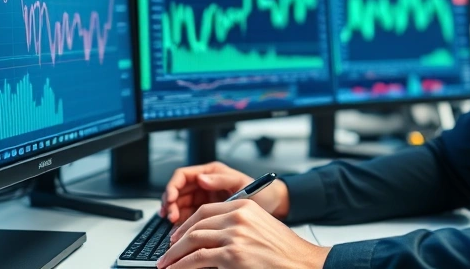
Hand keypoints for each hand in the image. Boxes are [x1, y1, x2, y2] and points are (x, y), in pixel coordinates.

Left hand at [156, 199, 329, 268]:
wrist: (302, 263)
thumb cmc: (285, 251)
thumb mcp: (260, 227)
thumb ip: (236, 225)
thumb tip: (210, 236)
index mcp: (244, 206)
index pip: (206, 210)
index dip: (187, 224)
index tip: (177, 235)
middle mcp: (238, 217)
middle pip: (196, 225)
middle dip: (176, 241)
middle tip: (168, 253)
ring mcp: (234, 236)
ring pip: (192, 241)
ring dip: (175, 255)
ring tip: (166, 265)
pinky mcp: (231, 255)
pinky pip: (197, 259)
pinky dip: (182, 266)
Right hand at [159, 161, 289, 223]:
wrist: (273, 207)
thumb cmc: (261, 192)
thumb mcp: (242, 183)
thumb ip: (222, 179)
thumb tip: (202, 178)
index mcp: (210, 172)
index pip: (182, 176)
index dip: (173, 186)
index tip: (172, 199)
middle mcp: (204, 185)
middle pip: (177, 192)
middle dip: (171, 203)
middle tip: (171, 216)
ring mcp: (204, 201)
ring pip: (180, 206)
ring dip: (174, 215)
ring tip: (174, 225)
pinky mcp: (207, 216)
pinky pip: (188, 219)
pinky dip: (182, 225)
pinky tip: (181, 232)